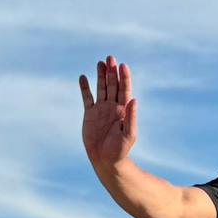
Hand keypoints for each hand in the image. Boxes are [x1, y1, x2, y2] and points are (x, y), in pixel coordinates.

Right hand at [78, 55, 137, 172]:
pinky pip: (87, 98)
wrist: (105, 159)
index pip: (124, 90)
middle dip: (112, 72)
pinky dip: (85, 88)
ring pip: (101, 88)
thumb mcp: (128, 134)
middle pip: (113, 85)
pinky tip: (84, 77)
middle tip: (110, 57)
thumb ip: (131, 117)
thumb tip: (134, 99)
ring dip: (101, 75)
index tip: (123, 65)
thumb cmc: (120, 150)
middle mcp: (113, 107)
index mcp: (123, 110)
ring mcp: (101, 109)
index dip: (124, 77)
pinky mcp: (90, 114)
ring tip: (100, 62)